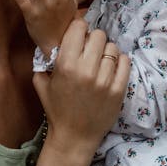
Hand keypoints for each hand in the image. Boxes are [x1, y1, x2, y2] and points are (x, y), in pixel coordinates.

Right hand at [33, 19, 129, 155]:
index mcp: (66, 65)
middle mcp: (86, 70)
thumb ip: (45, 61)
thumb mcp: (41, 83)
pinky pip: (125, 62)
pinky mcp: (119, 90)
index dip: (78, 29)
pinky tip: (111, 68)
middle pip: (98, 35)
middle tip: (90, 51)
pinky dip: (120, 61)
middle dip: (93, 40)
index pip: (79, 27)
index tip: (78, 36)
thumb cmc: (57, 109)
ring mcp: (105, 80)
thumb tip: (53, 41)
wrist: (74, 137)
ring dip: (106, 52)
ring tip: (100, 62)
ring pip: (113, 48)